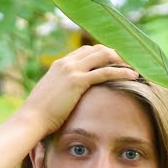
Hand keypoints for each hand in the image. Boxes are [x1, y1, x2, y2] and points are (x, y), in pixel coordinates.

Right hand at [16, 44, 138, 136]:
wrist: (31, 118)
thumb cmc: (39, 114)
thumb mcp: (51, 96)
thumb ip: (61, 90)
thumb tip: (68, 97)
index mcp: (59, 64)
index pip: (86, 51)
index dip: (103, 54)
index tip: (116, 61)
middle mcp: (66, 63)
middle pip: (97, 49)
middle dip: (115, 54)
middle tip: (130, 61)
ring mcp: (72, 70)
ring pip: (103, 56)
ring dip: (122, 60)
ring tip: (136, 66)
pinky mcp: (78, 81)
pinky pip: (105, 72)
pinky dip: (121, 72)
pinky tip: (133, 75)